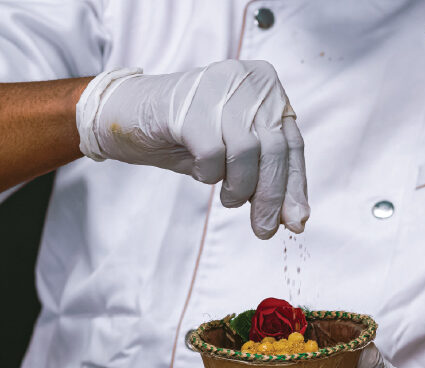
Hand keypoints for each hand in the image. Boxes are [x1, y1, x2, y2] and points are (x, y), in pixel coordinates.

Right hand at [76, 60, 308, 238]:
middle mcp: (247, 81)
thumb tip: (296, 219)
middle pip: (274, 150)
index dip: (295, 186)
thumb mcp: (233, 154)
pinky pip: (213, 154)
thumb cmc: (185, 135)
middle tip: (264, 229)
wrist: (127, 115)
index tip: (296, 222)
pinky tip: (201, 171)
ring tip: (226, 196)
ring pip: (247, 154)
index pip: (292, 144)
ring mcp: (218, 89)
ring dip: (238, 188)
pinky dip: (209, 174)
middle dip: (270, 197)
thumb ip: (264, 176)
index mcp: (265, 87)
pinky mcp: (190, 106)